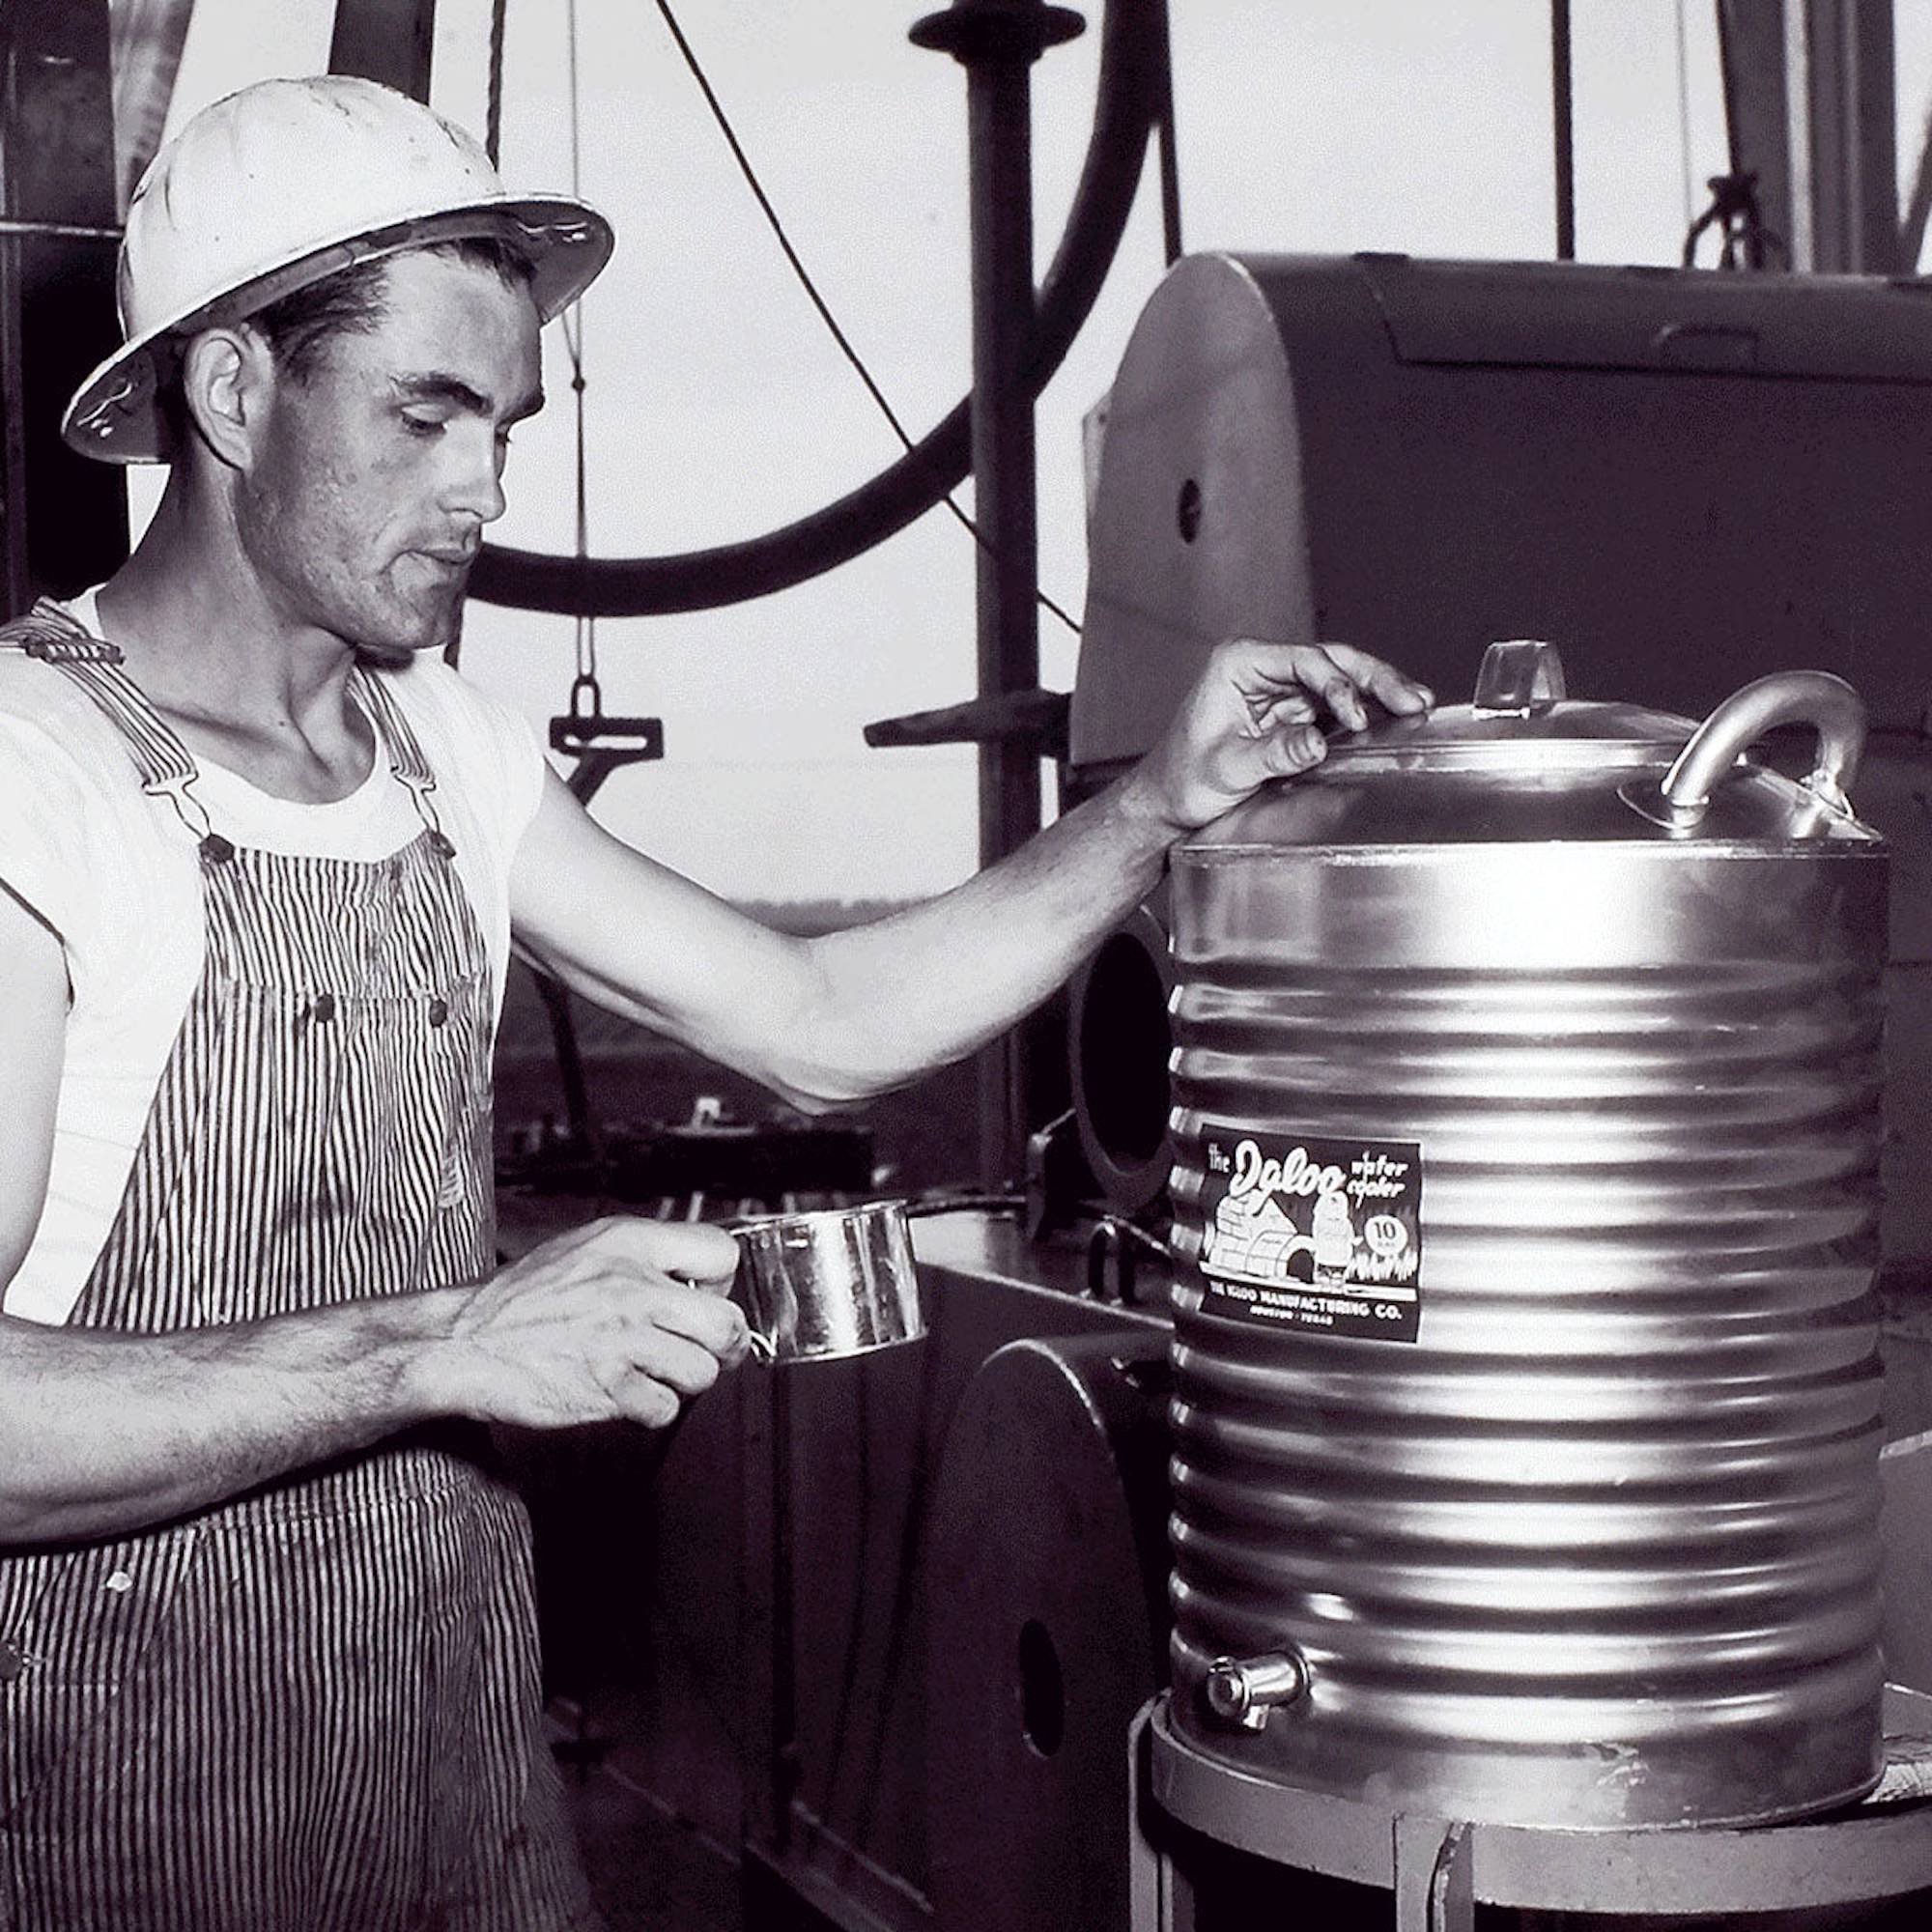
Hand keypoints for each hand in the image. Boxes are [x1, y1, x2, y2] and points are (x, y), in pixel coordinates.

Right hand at [434, 1217, 749, 1429]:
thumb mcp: (583, 1249)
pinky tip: (623, 1394)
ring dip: (680, 1381)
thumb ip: (642, 1257)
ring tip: (649, 1372)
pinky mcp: (610, 1386)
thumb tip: (696, 1282)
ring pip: (702, 1372)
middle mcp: (632, 1286)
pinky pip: (665, 1408)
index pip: (721, 1253)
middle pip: (727, 1324)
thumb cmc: (519, 1301)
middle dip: (721, 1346)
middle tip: (701, 1352)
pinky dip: (648, 1410)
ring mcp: (623, 1337)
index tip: (704, 1301)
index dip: (721, 1284)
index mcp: (628, 1243)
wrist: (462, 1342)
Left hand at [1123, 639, 1432, 835]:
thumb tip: (1317, 742)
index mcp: (1238, 664)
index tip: (1355, 716)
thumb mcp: (1227, 769)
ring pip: (1340, 677)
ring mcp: (1280, 688)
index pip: (1303, 661)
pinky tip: (1396, 716)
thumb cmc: (1182, 779)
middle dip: (1374, 679)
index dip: (1337, 685)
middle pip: (1331, 661)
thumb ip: (1274, 753)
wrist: (1168, 801)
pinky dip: (1366, 710)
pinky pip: (1336, 703)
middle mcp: (1262, 667)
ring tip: (1417, 703)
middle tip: (1411, 698)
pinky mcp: (1292, 712)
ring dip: (1378, 690)